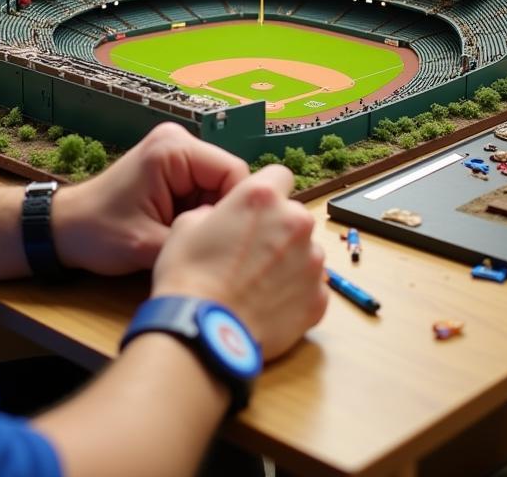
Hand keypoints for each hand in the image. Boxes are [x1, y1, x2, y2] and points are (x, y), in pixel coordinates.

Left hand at [52, 123, 249, 276]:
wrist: (65, 229)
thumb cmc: (99, 233)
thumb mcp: (150, 245)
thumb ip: (197, 240)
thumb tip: (238, 248)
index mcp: (174, 148)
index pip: (235, 172)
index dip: (237, 210)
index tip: (226, 243)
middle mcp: (178, 141)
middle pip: (229, 179)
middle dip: (221, 213)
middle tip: (203, 245)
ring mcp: (176, 154)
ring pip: (219, 189)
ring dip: (209, 217)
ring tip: (187, 240)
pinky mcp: (173, 170)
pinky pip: (204, 192)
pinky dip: (198, 216)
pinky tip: (181, 234)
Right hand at [151, 165, 327, 360]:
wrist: (203, 331)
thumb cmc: (189, 274)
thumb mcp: (187, 224)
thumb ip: (216, 212)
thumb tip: (224, 219)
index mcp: (262, 197)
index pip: (280, 175)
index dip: (266, 191)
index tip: (255, 209)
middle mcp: (295, 222)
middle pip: (294, 215)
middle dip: (277, 228)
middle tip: (250, 252)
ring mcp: (312, 262)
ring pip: (305, 251)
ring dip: (288, 260)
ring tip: (258, 283)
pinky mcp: (319, 298)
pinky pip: (310, 286)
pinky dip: (294, 292)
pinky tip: (268, 304)